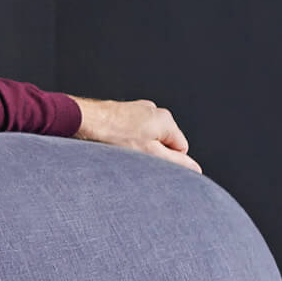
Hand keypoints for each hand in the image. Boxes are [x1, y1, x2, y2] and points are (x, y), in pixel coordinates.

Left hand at [71, 96, 199, 171]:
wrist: (85, 120)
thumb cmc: (115, 135)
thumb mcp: (150, 154)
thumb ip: (176, 163)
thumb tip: (196, 170)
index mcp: (166, 120)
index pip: (181, 148)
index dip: (168, 160)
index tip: (150, 162)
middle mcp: (155, 111)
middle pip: (164, 141)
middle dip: (152, 152)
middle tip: (134, 158)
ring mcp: (139, 109)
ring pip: (148, 136)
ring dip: (138, 146)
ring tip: (121, 148)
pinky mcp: (124, 112)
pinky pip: (134, 130)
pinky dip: (127, 139)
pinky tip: (114, 142)